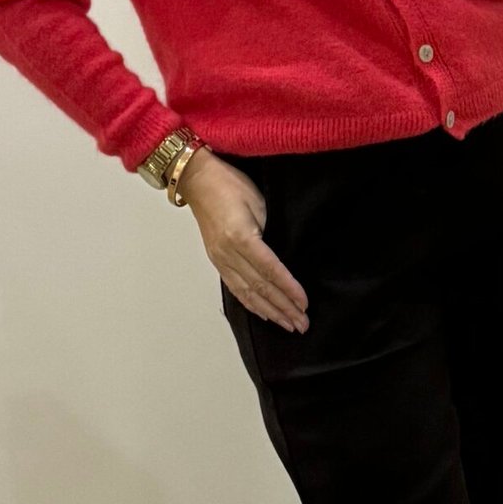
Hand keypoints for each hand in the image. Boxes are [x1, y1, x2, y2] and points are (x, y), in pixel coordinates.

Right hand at [180, 149, 308, 332]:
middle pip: (260, 287)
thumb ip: (271, 231)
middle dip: (283, 307)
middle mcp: (228, 253)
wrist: (197, 179)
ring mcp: (220, 259)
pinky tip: (264, 313)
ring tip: (289, 324)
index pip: (270, 270)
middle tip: (302, 323)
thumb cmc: (230, 184)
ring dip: (270, 311)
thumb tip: (286, 258)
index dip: (288, 289)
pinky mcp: (216, 260)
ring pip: (247, 293)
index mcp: (240, 236)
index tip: (304, 303)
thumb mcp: (258, 202)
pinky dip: (251, 303)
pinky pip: (235, 288)